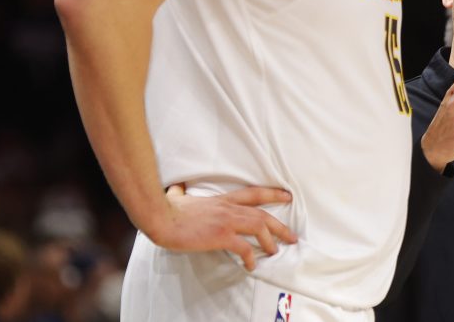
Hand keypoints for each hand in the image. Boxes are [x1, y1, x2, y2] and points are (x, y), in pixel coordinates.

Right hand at [148, 184, 297, 270]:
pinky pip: (243, 247)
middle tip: (292, 236)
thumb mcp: (179, 196)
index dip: (273, 193)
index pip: (254, 194)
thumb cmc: (168, 209)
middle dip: (280, 226)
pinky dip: (250, 257)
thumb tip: (176, 187)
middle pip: (263, 214)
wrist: (161, 217)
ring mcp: (226, 221)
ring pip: (259, 228)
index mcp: (222, 199)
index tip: (287, 196)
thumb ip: (181, 192)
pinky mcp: (220, 235)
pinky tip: (250, 265)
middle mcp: (229, 208)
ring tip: (275, 251)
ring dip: (270, 241)